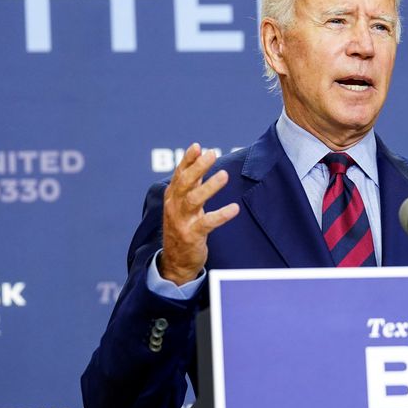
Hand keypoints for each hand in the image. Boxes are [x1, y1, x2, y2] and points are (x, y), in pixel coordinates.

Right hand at [160, 143, 239, 284]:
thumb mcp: (183, 204)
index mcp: (173, 197)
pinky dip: (221, 215)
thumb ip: (191, 183)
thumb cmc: (182, 227)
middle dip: (198, 167)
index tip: (197, 146)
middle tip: (212, 154)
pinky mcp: (192, 235)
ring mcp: (182, 221)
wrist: (176, 261)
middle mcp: (174, 206)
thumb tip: (199, 159)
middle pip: (185, 183)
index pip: (180, 175)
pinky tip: (234, 208)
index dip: (187, 160)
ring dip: (209, 187)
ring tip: (224, 175)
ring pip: (194, 200)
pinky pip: (207, 223)